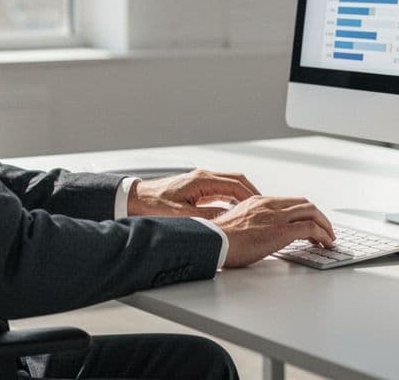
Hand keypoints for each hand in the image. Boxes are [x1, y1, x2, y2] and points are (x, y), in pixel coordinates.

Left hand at [127, 169, 259, 218]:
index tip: (262, 206)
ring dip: (243, 196)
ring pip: (229, 185)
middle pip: (237, 181)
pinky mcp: (196, 188)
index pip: (236, 184)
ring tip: (253, 210)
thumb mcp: (182, 215)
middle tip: (264, 207)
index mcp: (202, 180)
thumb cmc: (153, 204)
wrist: (135, 199)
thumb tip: (227, 222)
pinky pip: (221, 191)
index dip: (252, 196)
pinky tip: (235, 210)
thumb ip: (207, 218)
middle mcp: (203, 177)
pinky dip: (232, 198)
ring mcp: (200, 181)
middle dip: (252, 194)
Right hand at [212, 196, 335, 267]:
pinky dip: (322, 234)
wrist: (213, 241)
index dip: (304, 211)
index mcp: (258, 202)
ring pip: (311, 212)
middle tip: (325, 229)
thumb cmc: (219, 239)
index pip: (290, 201)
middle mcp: (270, 205)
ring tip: (329, 237)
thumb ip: (251, 223)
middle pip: (304, 203)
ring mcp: (276, 216)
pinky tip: (325, 243)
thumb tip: (258, 234)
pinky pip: (310, 228)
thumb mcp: (237, 224)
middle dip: (319, 216)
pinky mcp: (281, 231)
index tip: (310, 221)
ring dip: (325, 225)